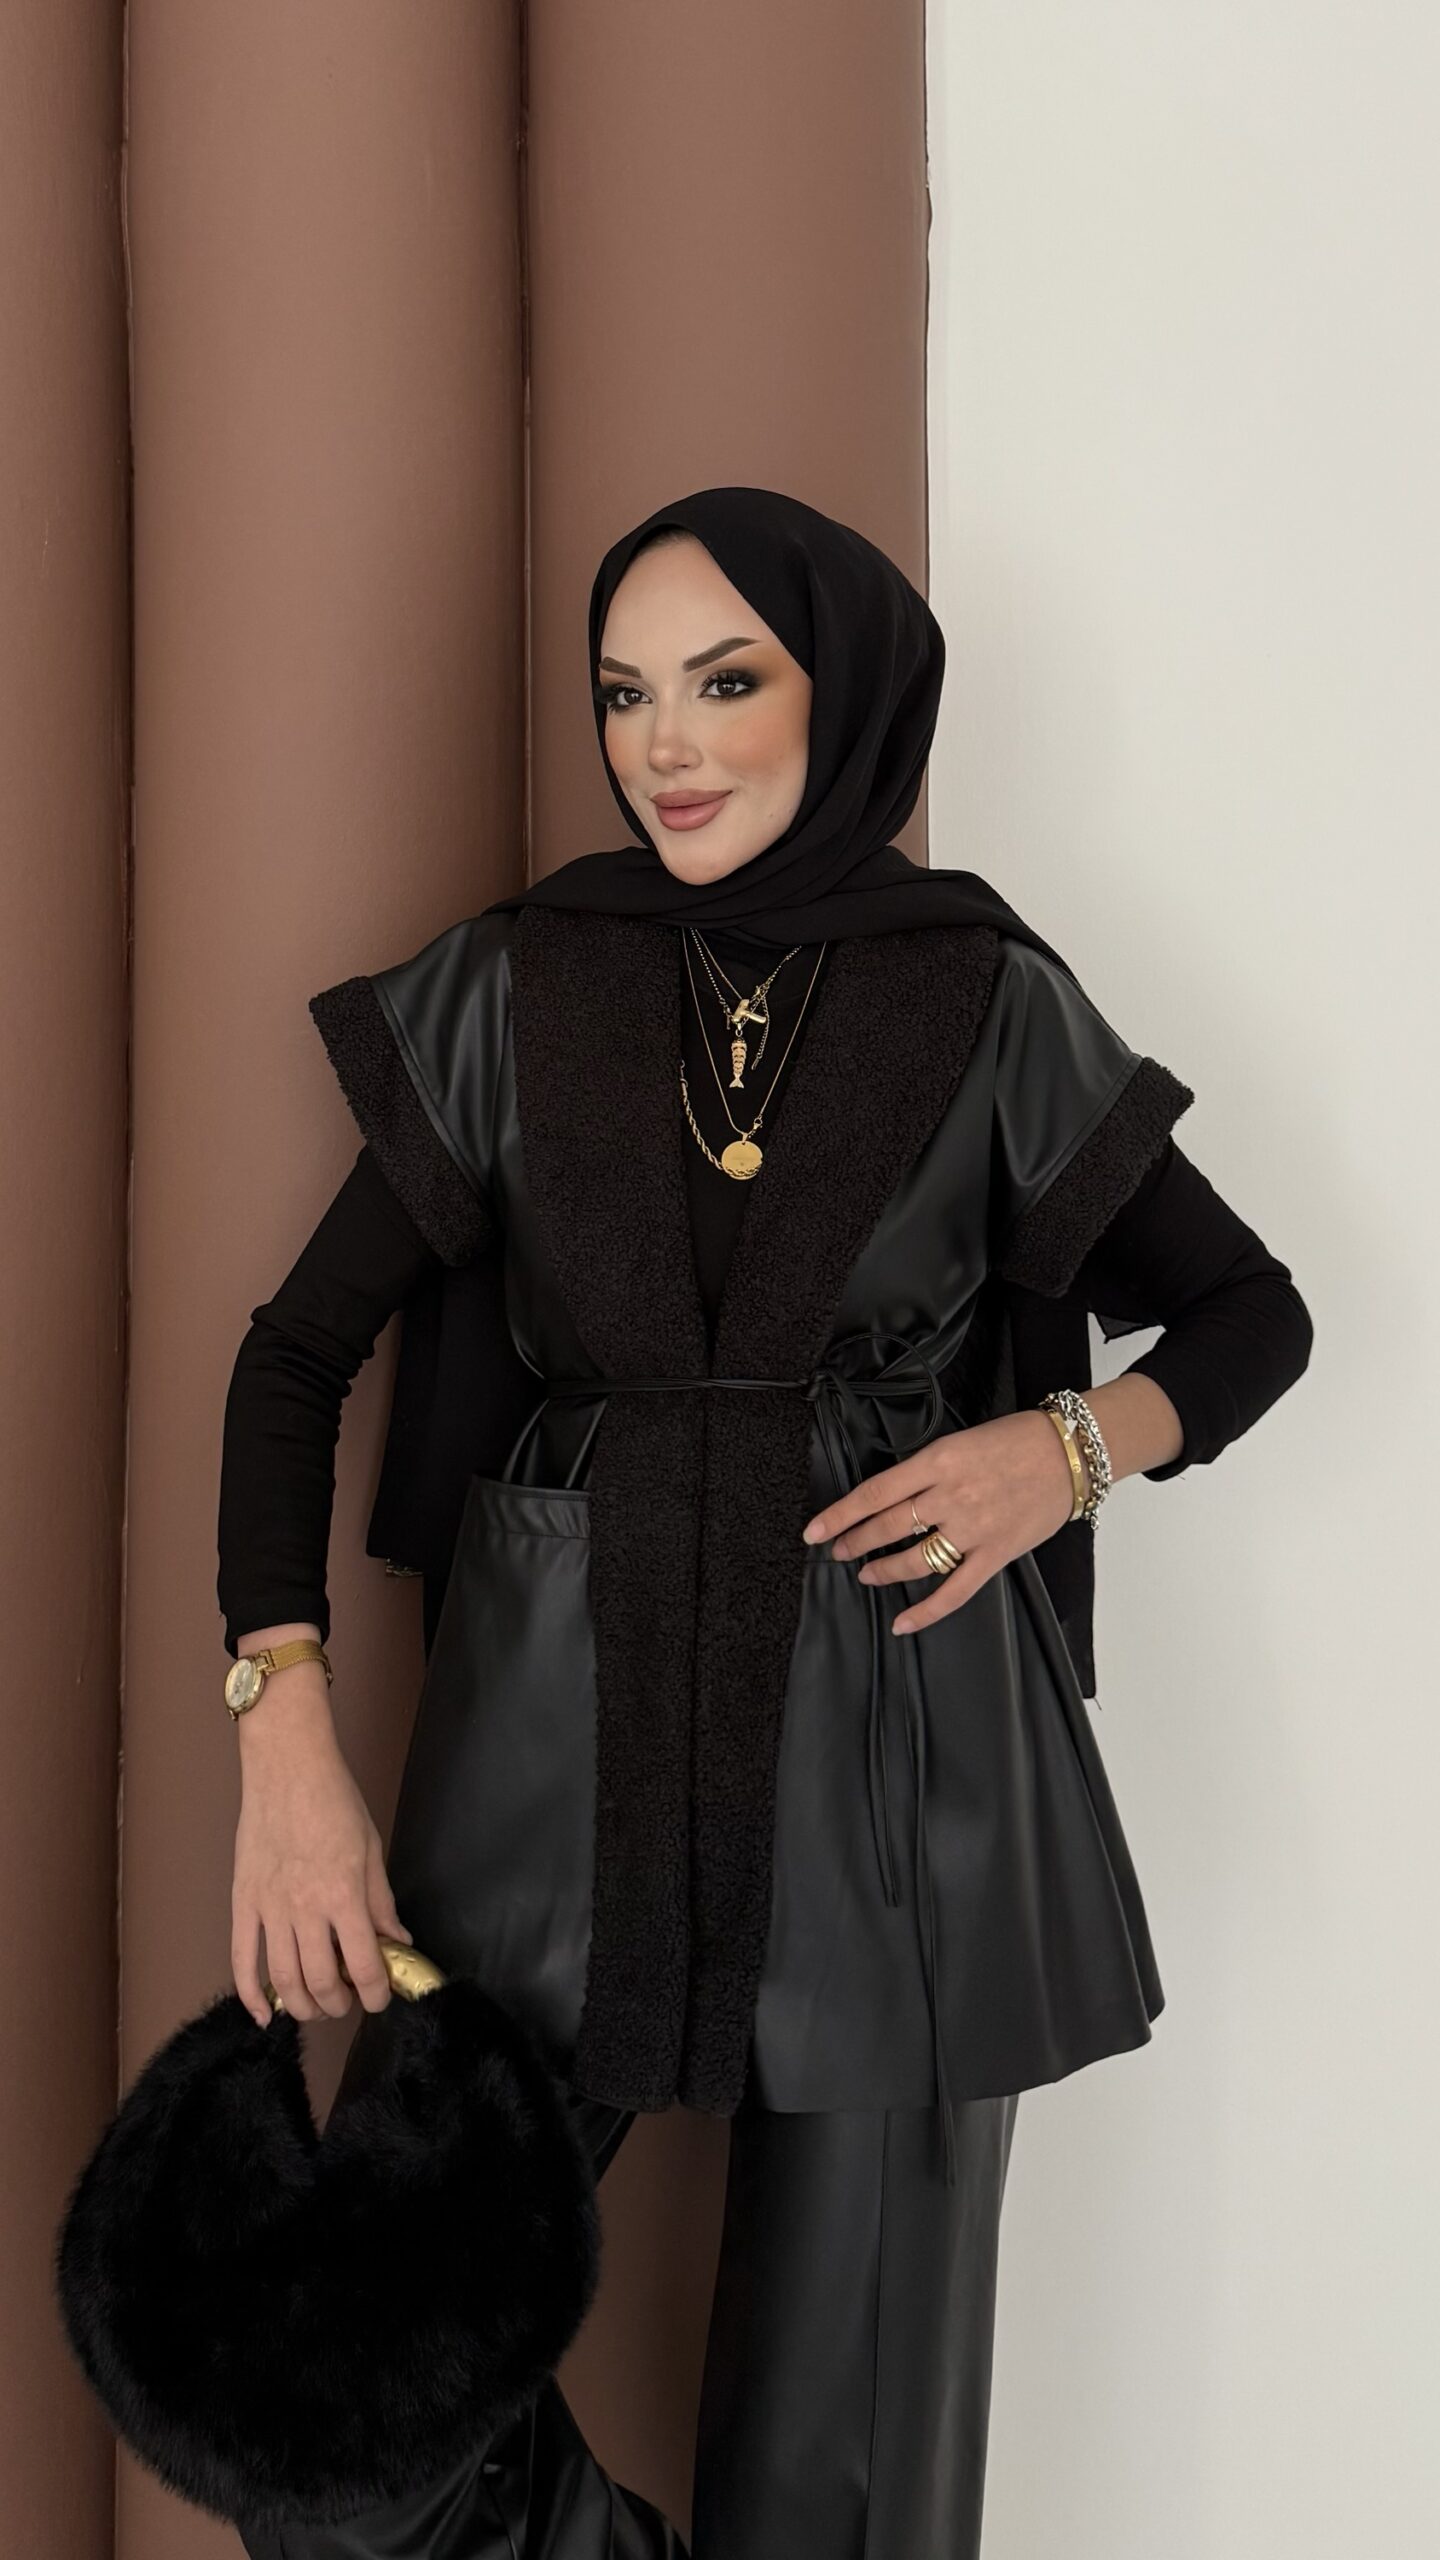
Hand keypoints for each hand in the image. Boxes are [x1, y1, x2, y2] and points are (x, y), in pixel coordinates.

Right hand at [231, 1669, 412, 2027]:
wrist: (287, 1767)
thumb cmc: (333, 1800)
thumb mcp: (371, 1849)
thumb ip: (381, 1902)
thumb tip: (396, 1940)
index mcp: (344, 1894)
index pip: (362, 1965)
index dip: (376, 1993)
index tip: (380, 1996)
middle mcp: (305, 1907)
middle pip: (320, 1980)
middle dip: (338, 2002)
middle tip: (348, 1999)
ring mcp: (270, 1906)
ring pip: (282, 1978)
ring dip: (302, 2004)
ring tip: (317, 2006)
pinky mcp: (243, 1901)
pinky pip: (241, 1958)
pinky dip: (250, 1994)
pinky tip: (266, 2014)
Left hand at [801, 1410, 1082, 1634]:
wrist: (1069, 1453)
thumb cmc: (1017, 1440)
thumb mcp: (959, 1442)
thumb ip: (926, 1470)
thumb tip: (894, 1496)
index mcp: (937, 1462)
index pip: (874, 1493)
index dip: (840, 1515)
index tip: (815, 1529)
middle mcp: (950, 1496)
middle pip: (887, 1526)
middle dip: (854, 1542)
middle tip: (837, 1550)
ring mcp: (973, 1528)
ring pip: (914, 1560)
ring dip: (883, 1570)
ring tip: (866, 1573)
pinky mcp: (995, 1554)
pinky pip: (954, 1591)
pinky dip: (926, 1611)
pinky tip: (904, 1622)